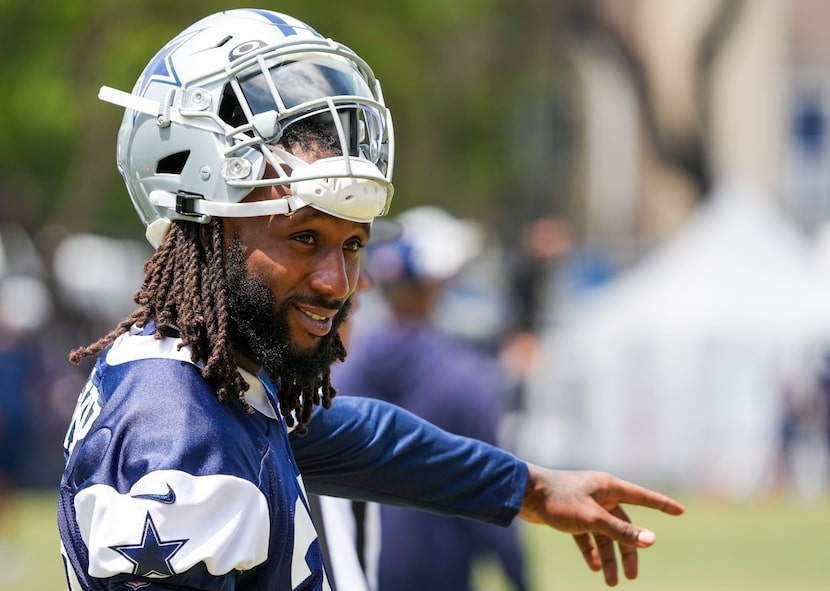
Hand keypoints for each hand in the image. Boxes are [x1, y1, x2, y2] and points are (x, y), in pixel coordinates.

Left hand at [518, 464, 684, 585]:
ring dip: (607, 557)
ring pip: (604, 534)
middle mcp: (599, 494)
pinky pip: (587, 536)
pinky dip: (590, 550)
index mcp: (608, 487)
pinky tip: (593, 567)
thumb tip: (651, 541)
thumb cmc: (558, 500)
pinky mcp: (570, 515)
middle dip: (628, 551)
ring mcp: (585, 505)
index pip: (643, 496)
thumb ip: (621, 531)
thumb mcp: (593, 519)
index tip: (680, 511)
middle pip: (623, 525)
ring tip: (609, 582)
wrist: (523, 495)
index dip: (662, 505)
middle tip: (631, 577)